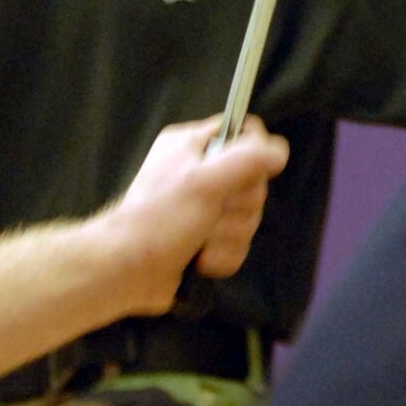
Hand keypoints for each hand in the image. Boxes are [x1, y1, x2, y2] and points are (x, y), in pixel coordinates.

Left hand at [114, 115, 290, 311]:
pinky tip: (200, 260)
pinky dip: (222, 255)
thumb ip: (247, 159)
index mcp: (193, 145)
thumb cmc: (159, 219)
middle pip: (254, 181)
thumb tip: (279, 150)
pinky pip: (238, 244)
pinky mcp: (207, 239)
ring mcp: (205, 208)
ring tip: (201, 242)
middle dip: (238, 208)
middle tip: (212, 215)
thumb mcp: (204, 181)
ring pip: (248, 218)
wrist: (125, 272)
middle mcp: (201, 171)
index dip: (254, 154)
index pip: (244, 133)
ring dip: (228, 236)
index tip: (244, 174)